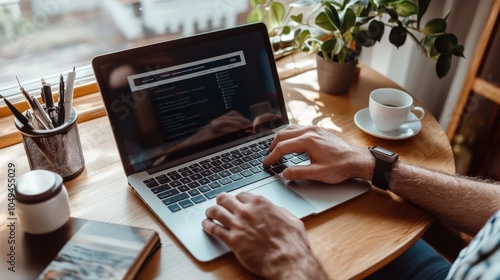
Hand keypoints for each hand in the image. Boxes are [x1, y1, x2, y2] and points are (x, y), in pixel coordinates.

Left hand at [202, 192, 326, 278]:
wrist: (287, 260)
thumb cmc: (292, 243)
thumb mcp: (291, 219)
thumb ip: (279, 212)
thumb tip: (275, 210)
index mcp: (261, 204)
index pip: (241, 195)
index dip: (237, 199)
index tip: (235, 202)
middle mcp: (247, 211)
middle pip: (225, 199)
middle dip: (221, 201)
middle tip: (219, 204)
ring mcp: (238, 225)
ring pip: (216, 211)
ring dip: (211, 211)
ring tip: (209, 214)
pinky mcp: (233, 240)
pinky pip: (214, 229)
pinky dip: (207, 226)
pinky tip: (206, 226)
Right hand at [263, 125, 373, 183]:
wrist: (357, 159)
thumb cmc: (341, 166)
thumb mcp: (318, 173)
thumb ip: (299, 173)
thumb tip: (284, 173)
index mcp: (308, 140)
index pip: (283, 147)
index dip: (272, 156)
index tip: (267, 163)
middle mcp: (310, 131)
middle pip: (283, 134)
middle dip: (273, 146)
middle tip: (268, 156)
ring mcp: (315, 129)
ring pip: (290, 129)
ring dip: (281, 138)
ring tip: (275, 148)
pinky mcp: (319, 130)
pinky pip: (299, 128)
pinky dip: (290, 134)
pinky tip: (290, 142)